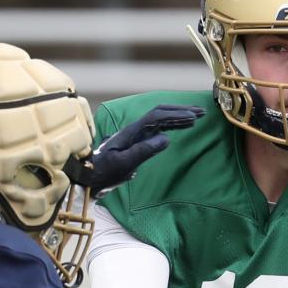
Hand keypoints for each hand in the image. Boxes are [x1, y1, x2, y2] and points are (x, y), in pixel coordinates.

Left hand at [87, 104, 204, 193]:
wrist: (86, 176)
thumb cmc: (102, 172)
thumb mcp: (123, 164)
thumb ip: (144, 150)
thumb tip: (166, 138)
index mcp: (132, 132)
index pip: (157, 116)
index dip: (176, 115)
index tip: (193, 118)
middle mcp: (134, 130)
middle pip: (161, 113)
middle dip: (181, 111)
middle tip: (201, 112)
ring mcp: (135, 135)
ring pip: (160, 119)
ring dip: (178, 117)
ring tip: (196, 117)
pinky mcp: (136, 142)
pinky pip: (156, 128)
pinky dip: (171, 125)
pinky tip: (180, 127)